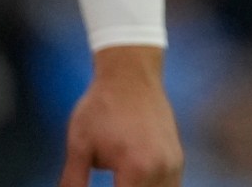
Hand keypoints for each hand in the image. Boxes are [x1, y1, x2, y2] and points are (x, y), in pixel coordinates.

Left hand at [59, 46, 182, 186]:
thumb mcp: (79, 146)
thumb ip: (73, 182)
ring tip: (122, 180)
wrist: (130, 74)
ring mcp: (173, 164)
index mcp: (136, 169)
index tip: (101, 186)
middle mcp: (161, 169)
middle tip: (112, 180)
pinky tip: (135, 182)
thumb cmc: (102, 107)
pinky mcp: (178, 157)